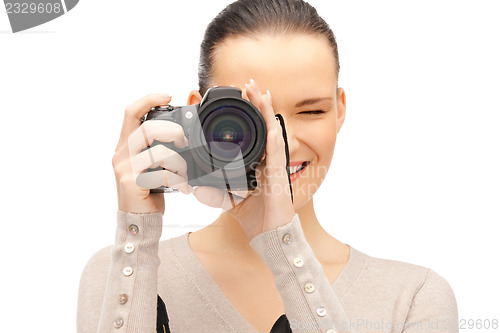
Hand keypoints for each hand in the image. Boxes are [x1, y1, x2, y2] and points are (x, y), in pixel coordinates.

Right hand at [112, 93, 191, 213]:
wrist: (138, 222)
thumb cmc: (148, 192)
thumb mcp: (151, 166)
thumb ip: (158, 148)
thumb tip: (181, 133)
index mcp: (125, 146)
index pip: (131, 113)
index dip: (148, 99)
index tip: (168, 95)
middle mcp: (121, 154)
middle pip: (147, 128)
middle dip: (173, 131)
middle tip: (185, 141)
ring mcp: (125, 169)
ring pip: (158, 152)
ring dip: (179, 162)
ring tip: (185, 174)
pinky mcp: (132, 183)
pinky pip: (161, 173)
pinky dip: (178, 179)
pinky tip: (184, 188)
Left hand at [192, 79, 294, 239]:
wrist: (269, 234)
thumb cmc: (255, 216)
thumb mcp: (229, 200)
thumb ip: (214, 192)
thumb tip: (194, 187)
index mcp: (258, 162)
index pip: (255, 132)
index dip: (250, 113)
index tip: (240, 96)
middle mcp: (269, 160)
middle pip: (265, 125)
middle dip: (257, 104)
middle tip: (248, 84)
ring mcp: (276, 166)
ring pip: (273, 131)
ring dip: (266, 111)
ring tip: (260, 91)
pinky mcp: (279, 175)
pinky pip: (276, 152)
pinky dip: (274, 136)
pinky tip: (271, 123)